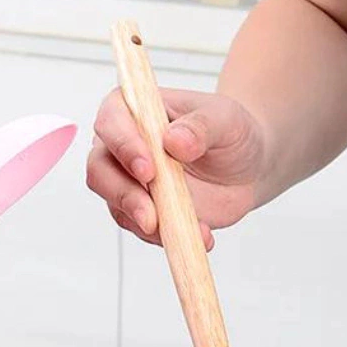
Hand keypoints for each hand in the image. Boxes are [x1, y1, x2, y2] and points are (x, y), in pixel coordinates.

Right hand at [86, 88, 265, 249]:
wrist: (246, 169)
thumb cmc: (230, 133)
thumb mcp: (225, 119)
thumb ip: (201, 127)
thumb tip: (174, 141)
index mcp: (135, 109)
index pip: (111, 122)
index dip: (123, 146)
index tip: (148, 170)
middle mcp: (123, 146)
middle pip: (100, 170)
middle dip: (123, 195)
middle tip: (151, 215)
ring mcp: (130, 182)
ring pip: (116, 205)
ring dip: (144, 222)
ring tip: (182, 230)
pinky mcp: (143, 211)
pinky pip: (141, 229)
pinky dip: (166, 236)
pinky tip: (198, 234)